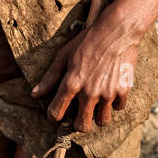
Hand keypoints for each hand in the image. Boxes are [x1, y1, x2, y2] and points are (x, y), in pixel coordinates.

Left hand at [31, 17, 140, 132]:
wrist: (118, 30)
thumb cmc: (88, 40)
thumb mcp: (64, 55)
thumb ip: (50, 77)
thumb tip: (34, 95)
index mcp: (71, 83)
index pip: (56, 113)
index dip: (53, 116)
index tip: (56, 114)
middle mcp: (89, 92)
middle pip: (82, 126)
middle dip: (78, 124)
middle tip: (79, 116)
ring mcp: (107, 93)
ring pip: (102, 122)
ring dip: (98, 116)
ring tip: (96, 105)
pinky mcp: (123, 90)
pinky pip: (118, 108)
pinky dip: (114, 103)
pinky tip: (110, 91)